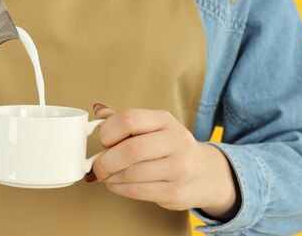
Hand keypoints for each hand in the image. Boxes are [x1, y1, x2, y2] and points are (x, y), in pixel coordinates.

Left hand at [86, 104, 239, 219]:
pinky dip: (119, 188)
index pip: (129, 119)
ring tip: (105, 175)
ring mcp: (179, 168)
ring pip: (132, 173)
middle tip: (96, 166)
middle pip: (130, 149)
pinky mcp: (176, 192)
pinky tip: (115, 184)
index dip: (107, 131)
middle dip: (105, 160)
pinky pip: (138, 191)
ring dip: (110, 176)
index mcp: (164, 120)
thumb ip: (124, 120)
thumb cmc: (169, 147)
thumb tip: (97, 109)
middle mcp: (176, 141)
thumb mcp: (152, 126)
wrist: (206, 174)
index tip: (102, 140)